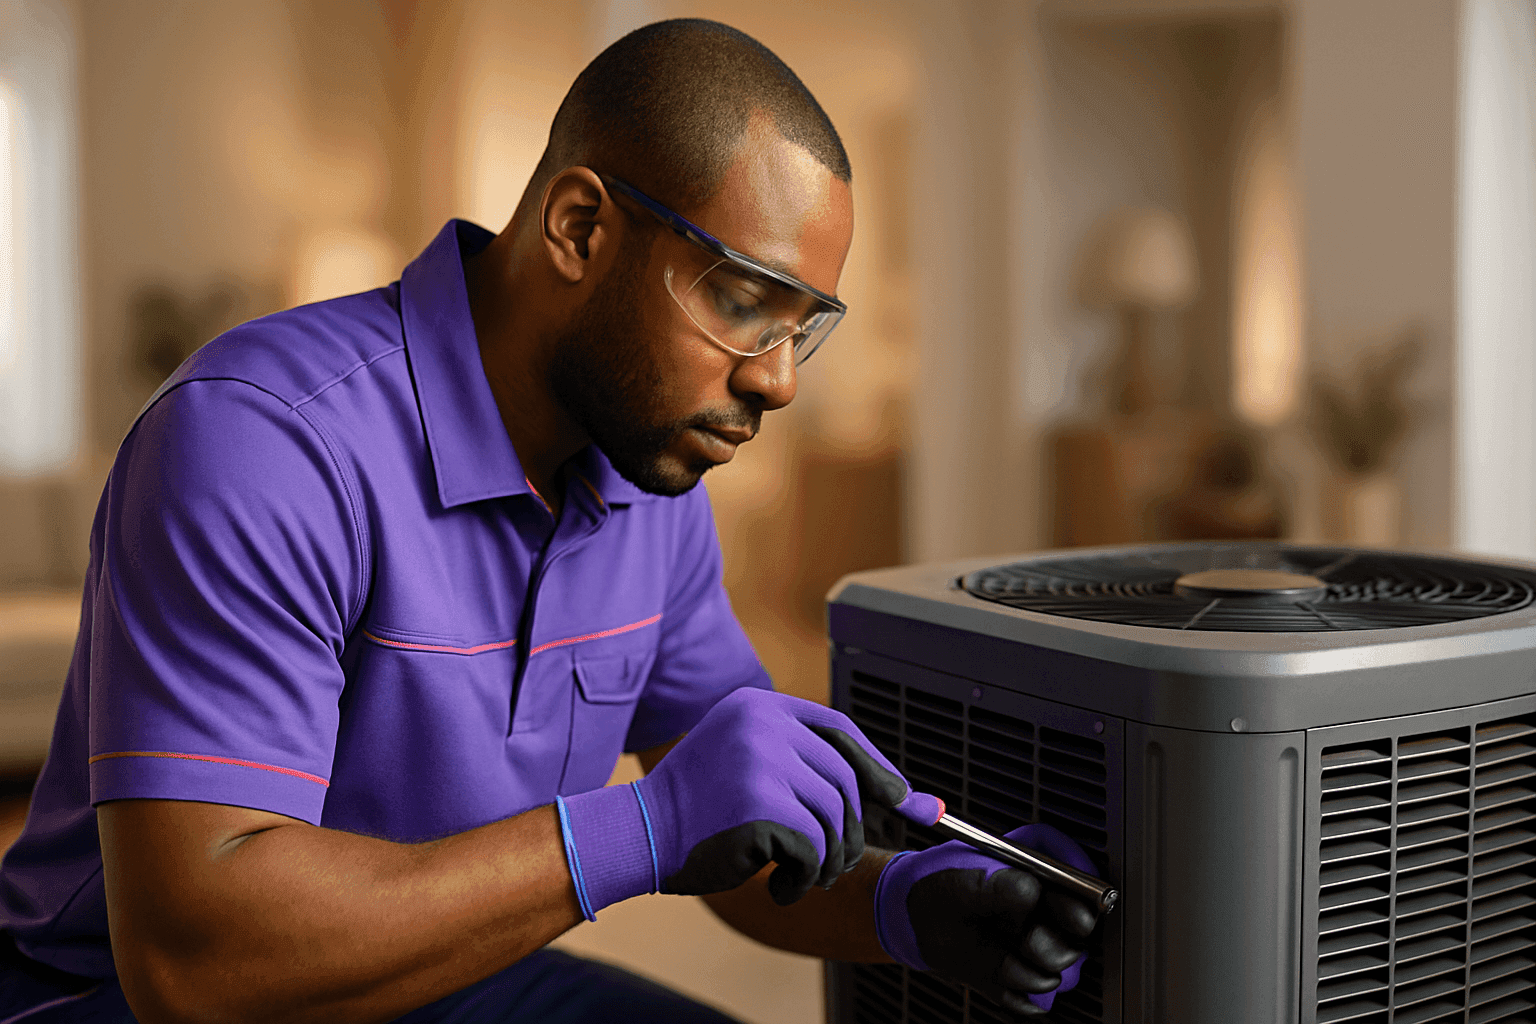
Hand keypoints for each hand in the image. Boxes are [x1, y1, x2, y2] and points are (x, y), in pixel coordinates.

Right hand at [556, 687, 942, 917]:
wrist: (638, 836)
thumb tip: (901, 795)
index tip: (906, 800)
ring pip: (835, 817)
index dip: (878, 767)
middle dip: (854, 829)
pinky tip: (778, 886)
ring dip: (829, 859)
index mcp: (759, 706)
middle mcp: (762, 724)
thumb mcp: (747, 762)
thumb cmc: (696, 811)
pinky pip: (815, 848)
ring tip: (801, 875)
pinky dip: (806, 877)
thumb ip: (803, 765)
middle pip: (845, 779)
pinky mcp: (761, 806)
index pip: (840, 730)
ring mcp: (761, 761)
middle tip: (837, 862)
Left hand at [875, 824, 1100, 1017]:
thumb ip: (1002, 885)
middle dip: (1057, 949)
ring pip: (1055, 975)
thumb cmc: (940, 882)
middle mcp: (1039, 917)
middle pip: (1076, 942)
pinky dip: (1019, 999)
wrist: (913, 914)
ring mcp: (1027, 949)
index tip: (1077, 921)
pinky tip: (1000, 982)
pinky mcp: (1012, 979)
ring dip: (1032, 975)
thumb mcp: (968, 877)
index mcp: (1037, 882)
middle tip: (1030, 943)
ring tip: (1004, 963)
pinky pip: (1030, 1002)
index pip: (1080, 897)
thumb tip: (1033, 892)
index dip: (1083, 910)